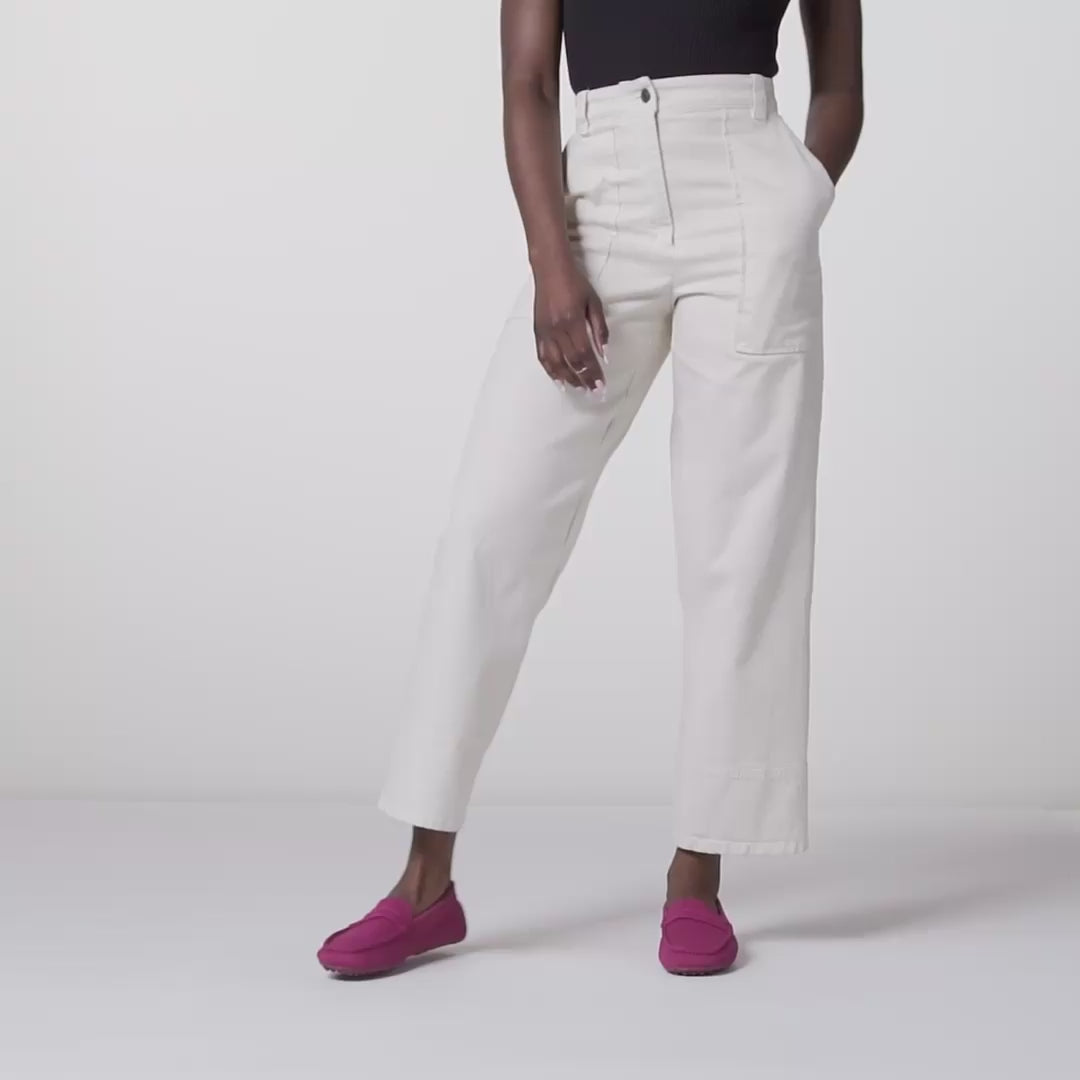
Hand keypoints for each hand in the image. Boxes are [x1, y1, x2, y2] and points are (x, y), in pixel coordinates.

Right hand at [532, 257, 608, 391]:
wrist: (550, 269)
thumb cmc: (574, 282)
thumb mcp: (594, 302)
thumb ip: (600, 329)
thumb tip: (605, 353)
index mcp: (572, 321)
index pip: (585, 354)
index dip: (593, 372)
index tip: (600, 385)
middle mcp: (557, 329)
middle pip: (571, 362)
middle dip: (583, 379)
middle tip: (593, 392)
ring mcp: (545, 332)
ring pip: (556, 363)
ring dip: (568, 379)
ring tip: (579, 389)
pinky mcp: (538, 332)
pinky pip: (543, 357)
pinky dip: (551, 371)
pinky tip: (559, 380)